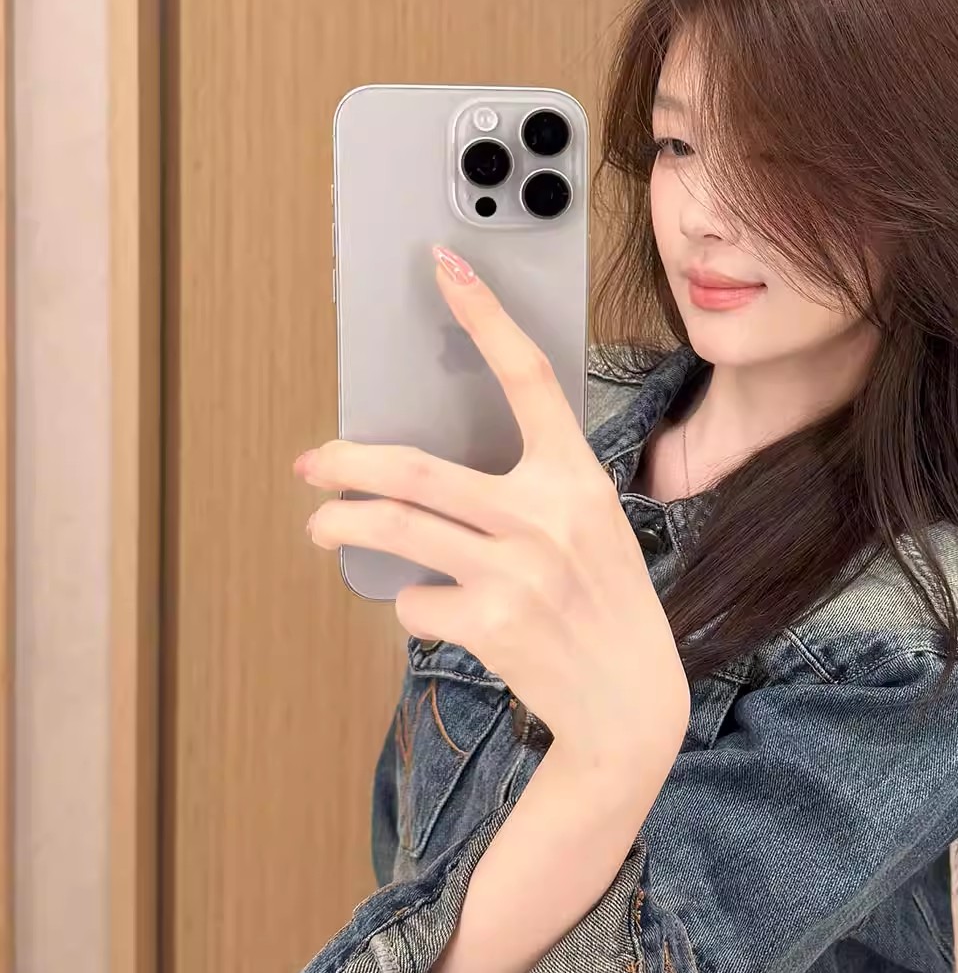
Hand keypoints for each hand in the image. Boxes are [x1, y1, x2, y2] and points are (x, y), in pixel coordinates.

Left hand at [298, 245, 690, 757]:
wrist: (631, 705)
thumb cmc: (603, 609)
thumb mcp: (592, 533)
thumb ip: (531, 495)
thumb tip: (423, 477)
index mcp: (579, 480)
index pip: (529, 379)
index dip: (485, 317)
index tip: (445, 266)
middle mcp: (549, 517)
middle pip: (416, 469)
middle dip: (346, 463)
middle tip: (312, 462)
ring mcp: (519, 572)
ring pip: (396, 530)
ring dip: (342, 526)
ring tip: (322, 527)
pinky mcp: (493, 625)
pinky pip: (415, 602)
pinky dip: (414, 606)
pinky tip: (443, 615)